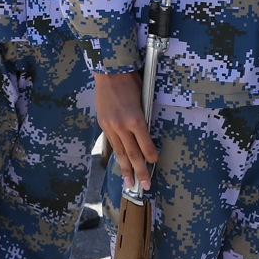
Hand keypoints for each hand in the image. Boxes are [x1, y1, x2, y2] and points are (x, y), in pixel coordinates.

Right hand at [93, 69, 155, 191]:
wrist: (109, 71)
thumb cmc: (131, 81)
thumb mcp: (143, 98)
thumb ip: (144, 117)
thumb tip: (148, 133)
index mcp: (136, 118)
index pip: (145, 145)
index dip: (151, 157)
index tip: (154, 163)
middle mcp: (122, 125)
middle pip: (133, 154)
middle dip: (139, 172)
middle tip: (144, 187)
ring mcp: (111, 126)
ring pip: (120, 152)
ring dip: (125, 169)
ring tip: (129, 183)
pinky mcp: (104, 124)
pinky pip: (112, 143)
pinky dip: (117, 155)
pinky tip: (120, 164)